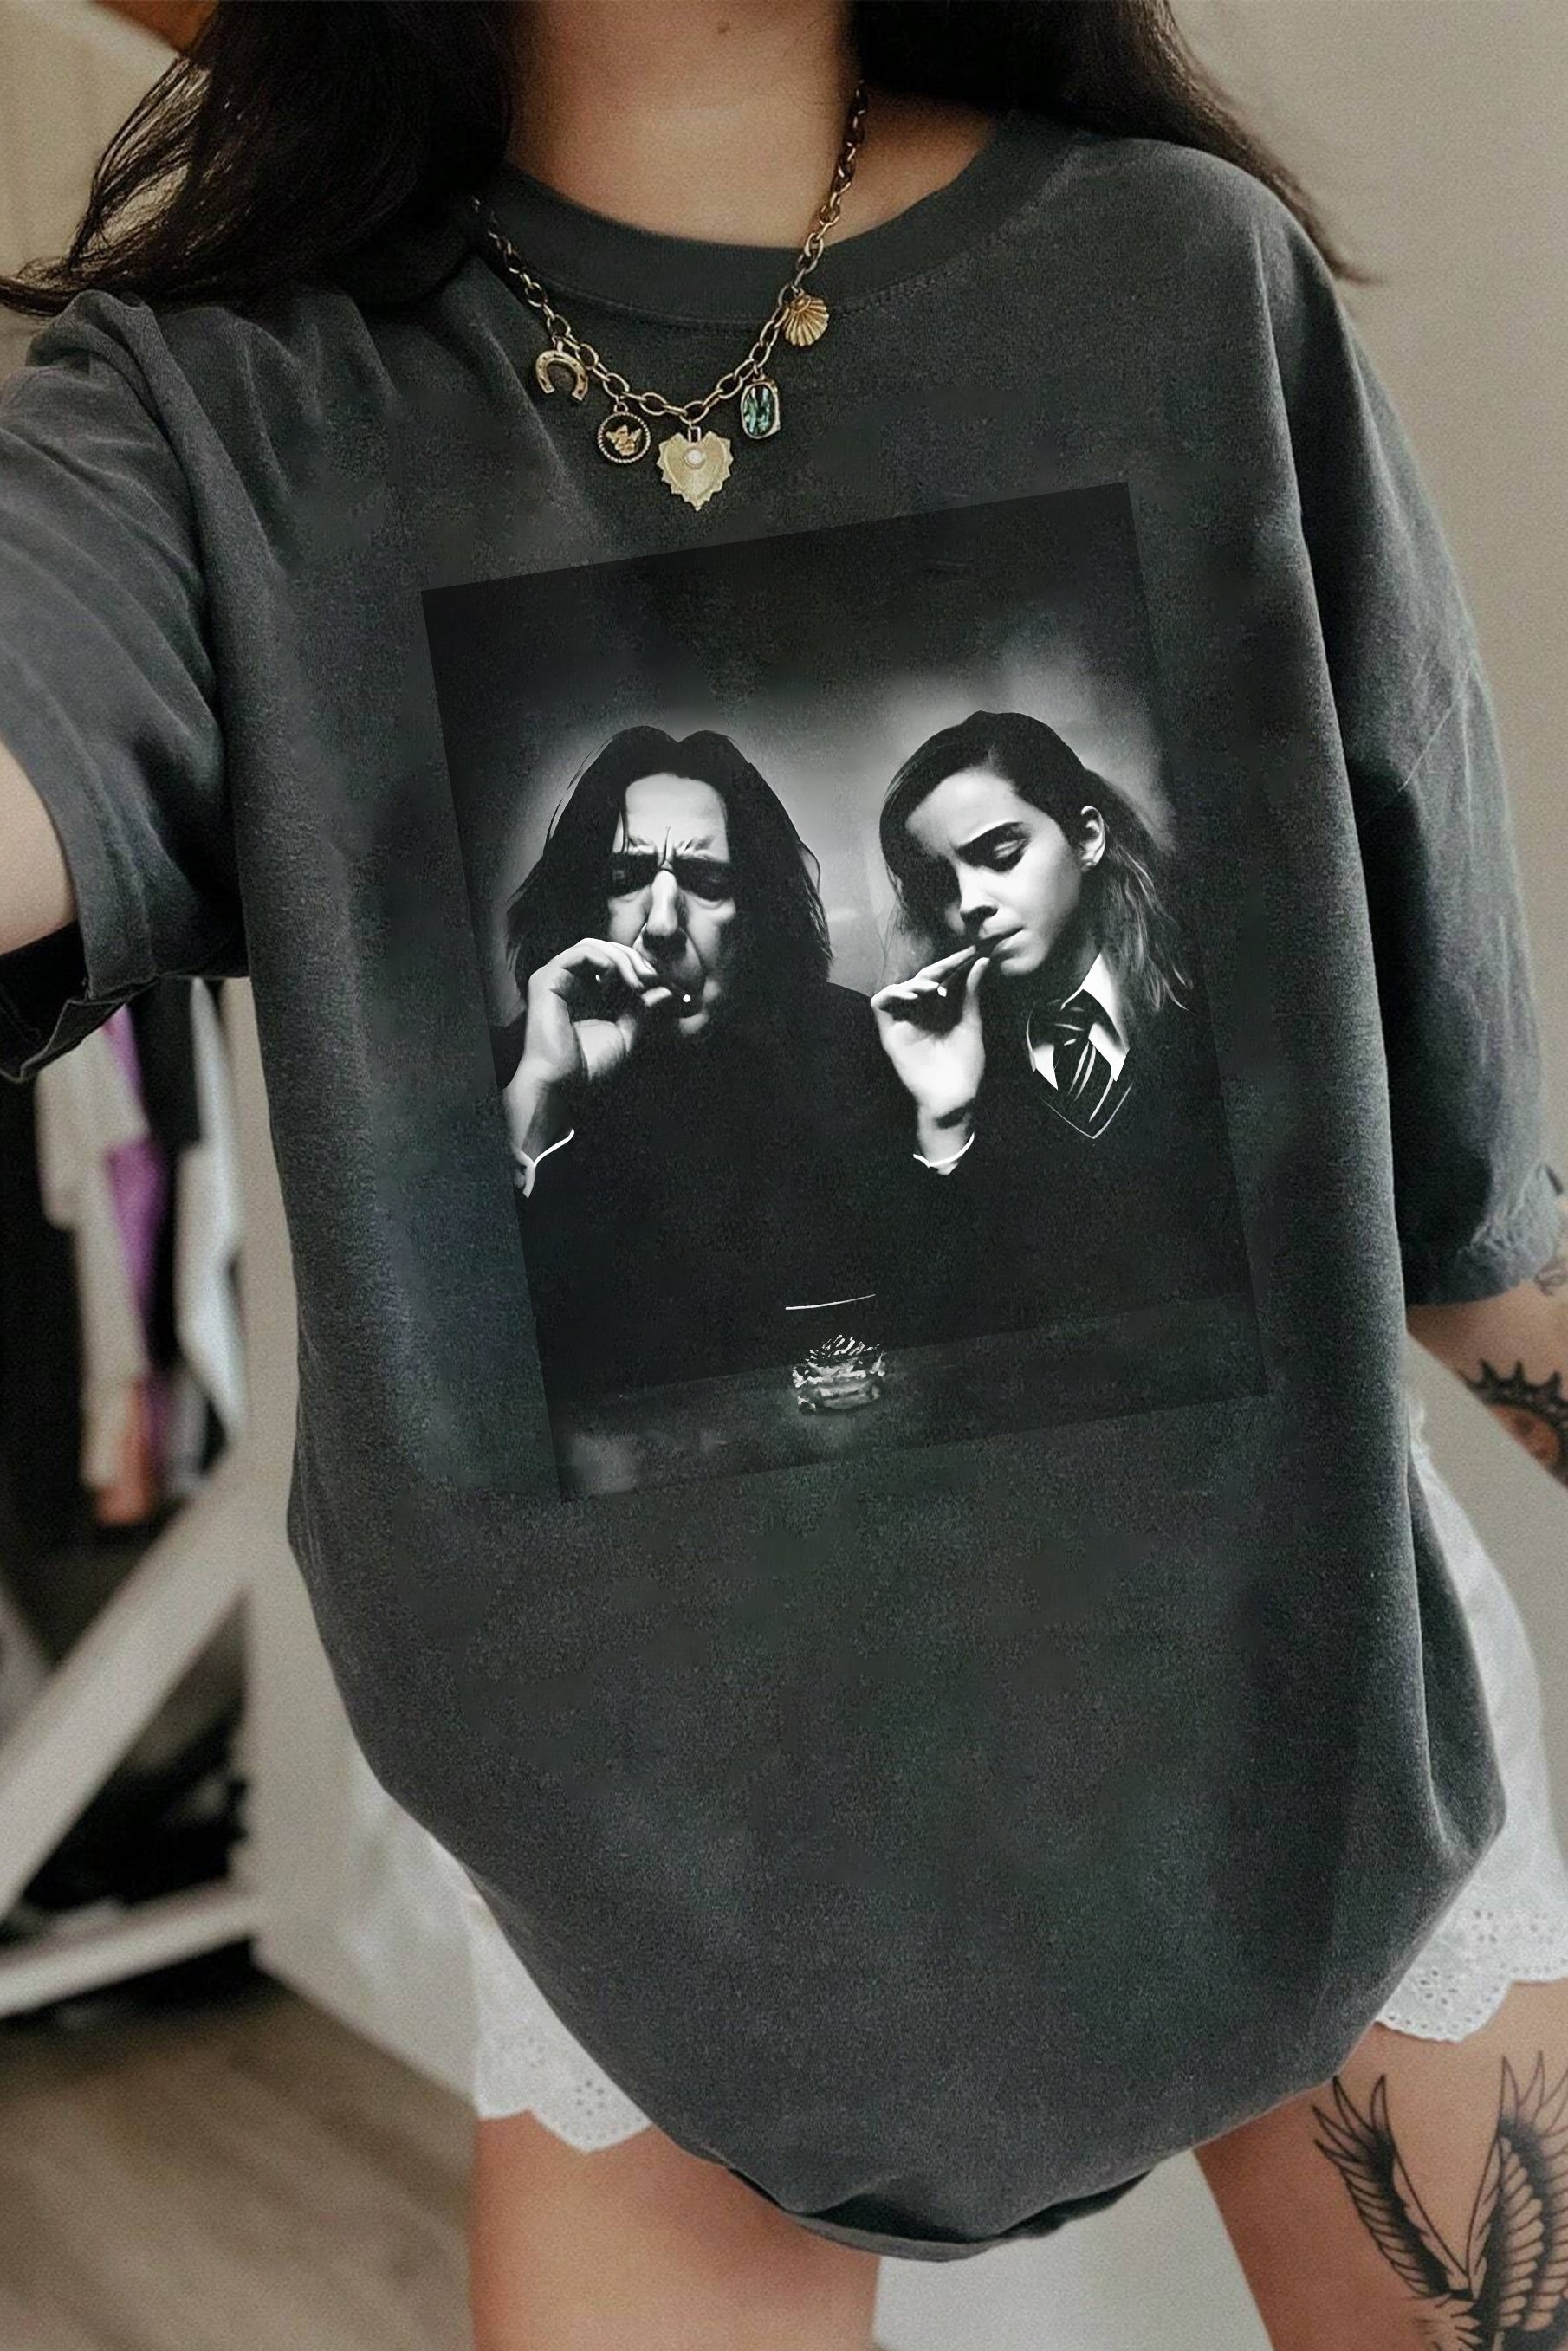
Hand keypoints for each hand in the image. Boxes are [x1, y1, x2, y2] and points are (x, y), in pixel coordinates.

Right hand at [503, 937, 677, 1157]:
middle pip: (607, 950)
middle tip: (654, 979)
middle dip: (636, 960)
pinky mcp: (548, 979)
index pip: (616, 964)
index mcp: (587, 993)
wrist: (561, 1084)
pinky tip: (617, 981)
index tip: (668, 985)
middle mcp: (571, 981)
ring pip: (595, 945)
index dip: (643, 968)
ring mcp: (558, 978)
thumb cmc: (588, 1065)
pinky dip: (606, 960)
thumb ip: (642, 1010)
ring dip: (623, 959)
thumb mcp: (625, 1034)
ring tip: (639, 982)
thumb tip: (667, 991)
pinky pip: (581, 952)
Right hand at [870, 945, 989, 1130]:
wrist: (953, 1095)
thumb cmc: (965, 1065)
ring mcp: (904, 1021)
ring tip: (931, 989)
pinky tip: (911, 996)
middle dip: (938, 968)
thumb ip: (970, 994)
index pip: (944, 978)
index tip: (974, 950)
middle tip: (953, 963)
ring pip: (901, 987)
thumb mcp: (971, 1024)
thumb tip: (981, 962)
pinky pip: (881, 1004)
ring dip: (915, 982)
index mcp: (941, 1009)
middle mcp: (921, 1011)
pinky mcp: (890, 1033)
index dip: (956, 963)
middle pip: (923, 979)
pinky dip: (892, 994)